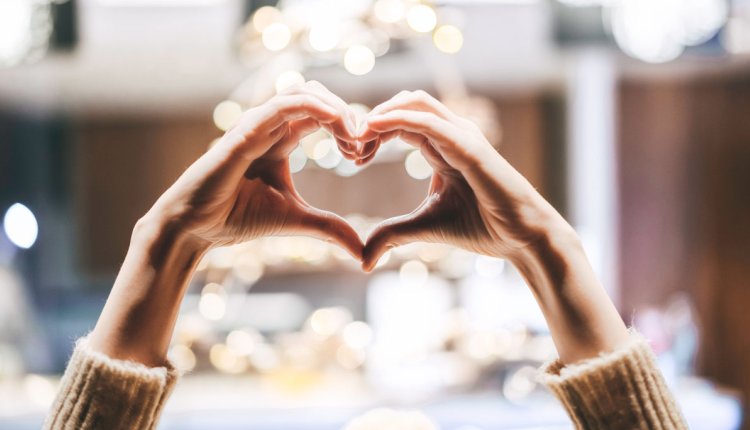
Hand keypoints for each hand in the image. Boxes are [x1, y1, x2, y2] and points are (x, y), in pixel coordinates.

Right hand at [147, 81, 362, 257]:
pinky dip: (315, 106)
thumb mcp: (297, 220)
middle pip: (317, 96)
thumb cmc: (238, 219)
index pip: (322, 115)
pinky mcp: (245, 131)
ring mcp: (257, 124)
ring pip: (303, 92)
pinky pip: (283, 105)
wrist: (197, 229)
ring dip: (335, 107)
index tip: (364, 154)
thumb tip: (361, 251)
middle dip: (346, 113)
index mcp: (282, 140)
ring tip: (354, 134)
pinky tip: (338, 122)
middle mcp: (270, 126)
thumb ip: (330, 229)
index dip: (348, 127)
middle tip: (363, 143)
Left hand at [357, 90, 628, 363]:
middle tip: (348, 145)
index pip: (400, 122)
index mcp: (441, 148)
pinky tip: (374, 130)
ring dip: (381, 113)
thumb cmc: (482, 229)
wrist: (522, 239)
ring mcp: (462, 136)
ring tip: (356, 136)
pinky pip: (429, 121)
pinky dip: (398, 119)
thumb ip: (393, 235)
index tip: (350, 156)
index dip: (371, 132)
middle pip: (404, 103)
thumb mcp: (425, 228)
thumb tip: (362, 259)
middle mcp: (451, 135)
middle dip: (371, 117)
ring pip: (415, 102)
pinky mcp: (470, 146)